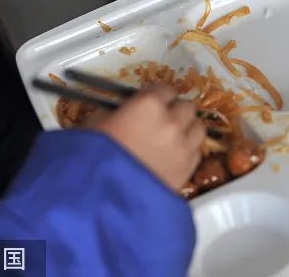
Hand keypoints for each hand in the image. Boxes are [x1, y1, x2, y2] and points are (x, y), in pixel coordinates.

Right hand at [90, 85, 204, 190]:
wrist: (101, 200)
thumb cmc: (91, 160)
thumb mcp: (95, 125)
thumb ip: (116, 112)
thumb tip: (124, 112)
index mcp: (149, 105)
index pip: (164, 89)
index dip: (156, 96)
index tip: (149, 103)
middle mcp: (172, 121)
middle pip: (186, 106)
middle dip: (174, 110)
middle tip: (160, 121)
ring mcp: (183, 146)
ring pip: (198, 127)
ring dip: (187, 129)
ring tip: (171, 138)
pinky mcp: (188, 170)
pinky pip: (196, 152)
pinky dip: (187, 151)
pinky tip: (172, 157)